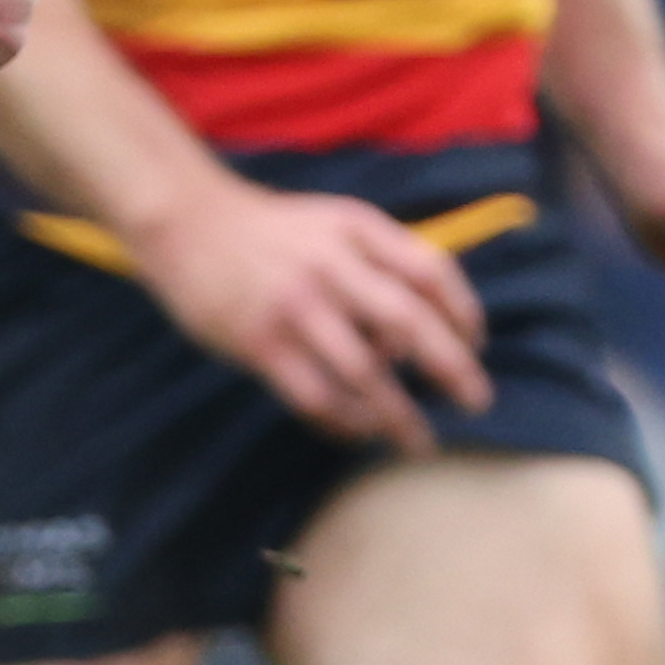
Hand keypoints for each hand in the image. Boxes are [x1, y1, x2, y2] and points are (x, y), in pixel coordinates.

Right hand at [133, 178, 491, 453]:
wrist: (188, 223)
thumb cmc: (268, 231)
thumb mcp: (331, 223)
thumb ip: (376, 261)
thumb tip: (415, 331)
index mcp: (358, 230)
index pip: (430, 271)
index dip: (463, 312)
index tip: (476, 345)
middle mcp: (331, 265)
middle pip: (408, 322)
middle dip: (451, 368)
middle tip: (476, 403)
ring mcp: (295, 305)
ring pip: (363, 370)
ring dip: (398, 413)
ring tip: (417, 441)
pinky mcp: (260, 341)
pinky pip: (314, 394)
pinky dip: (343, 420)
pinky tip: (358, 432)